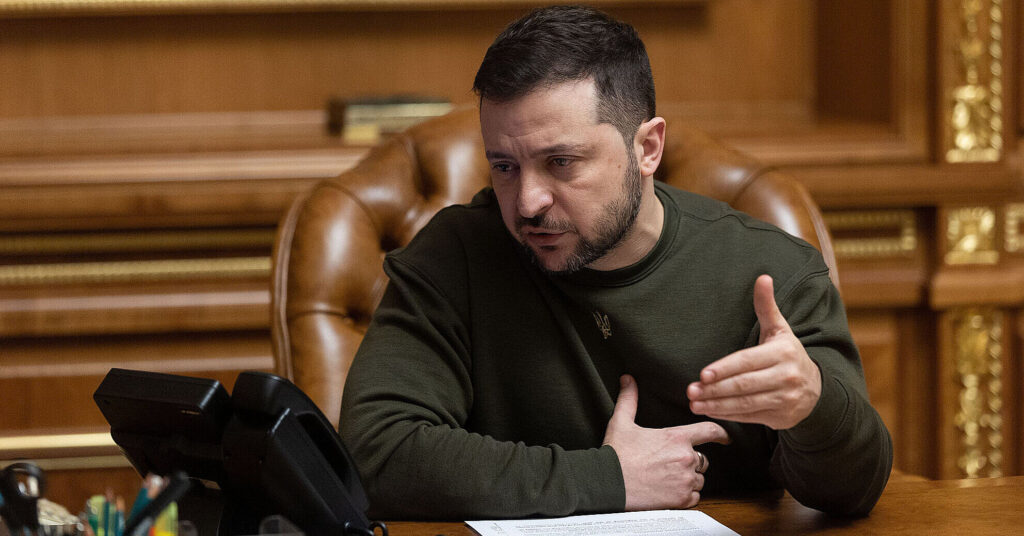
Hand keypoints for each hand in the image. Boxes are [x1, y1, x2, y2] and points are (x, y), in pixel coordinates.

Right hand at [603, 375, 729, 510]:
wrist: (608, 483)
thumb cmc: (616, 454)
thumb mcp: (621, 422)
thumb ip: (629, 399)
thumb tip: (627, 379)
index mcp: (676, 437)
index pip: (710, 430)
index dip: (721, 433)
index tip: (725, 437)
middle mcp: (686, 458)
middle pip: (703, 459)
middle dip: (691, 461)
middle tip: (671, 464)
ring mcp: (685, 479)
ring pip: (699, 479)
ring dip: (688, 479)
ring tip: (667, 479)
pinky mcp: (681, 499)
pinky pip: (695, 497)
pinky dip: (685, 496)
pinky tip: (669, 492)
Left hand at [687, 275, 821, 429]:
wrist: (817, 390)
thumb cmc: (788, 355)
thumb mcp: (780, 330)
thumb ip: (766, 306)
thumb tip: (763, 277)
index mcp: (782, 353)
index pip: (747, 362)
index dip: (725, 369)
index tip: (703, 374)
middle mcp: (786, 377)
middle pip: (744, 385)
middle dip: (715, 389)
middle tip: (691, 390)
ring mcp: (784, 399)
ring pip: (745, 404)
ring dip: (717, 405)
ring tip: (694, 403)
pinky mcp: (780, 418)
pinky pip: (750, 417)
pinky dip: (728, 415)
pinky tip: (710, 410)